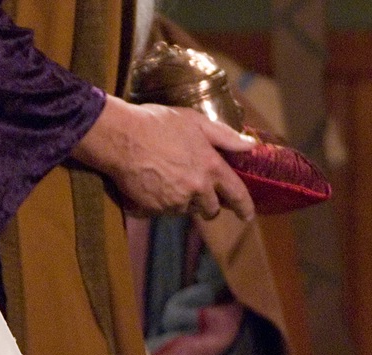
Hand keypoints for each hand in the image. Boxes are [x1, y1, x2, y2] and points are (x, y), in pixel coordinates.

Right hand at [74, 98, 254, 220]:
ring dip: (183, 202)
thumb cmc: (158, 124)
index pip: (235, 193)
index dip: (244, 207)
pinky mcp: (152, 209)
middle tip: (199, 194)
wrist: (121, 138)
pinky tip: (152, 185)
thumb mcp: (196, 122)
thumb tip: (250, 145)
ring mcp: (173, 201)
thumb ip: (226, 137)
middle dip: (208, 205)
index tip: (247, 216)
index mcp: (210, 167)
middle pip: (210, 209)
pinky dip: (160, 203)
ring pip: (185, 211)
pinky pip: (162, 212)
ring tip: (169, 181)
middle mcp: (195, 189)